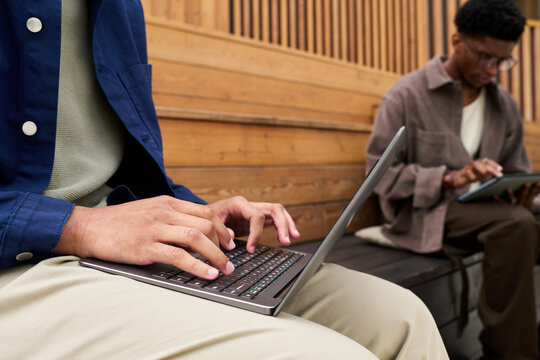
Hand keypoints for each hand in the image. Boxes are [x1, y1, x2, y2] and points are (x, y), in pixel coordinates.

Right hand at [54, 196, 235, 279]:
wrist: (88, 228)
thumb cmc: (118, 222)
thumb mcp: (148, 211)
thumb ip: (170, 218)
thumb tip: (194, 232)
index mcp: (167, 202)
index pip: (204, 211)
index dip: (221, 227)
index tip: (229, 240)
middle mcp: (164, 212)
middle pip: (205, 224)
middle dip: (223, 243)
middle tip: (230, 258)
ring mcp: (155, 228)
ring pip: (196, 238)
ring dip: (215, 255)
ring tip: (225, 269)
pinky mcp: (146, 246)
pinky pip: (179, 256)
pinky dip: (197, 265)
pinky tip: (207, 274)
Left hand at [208, 196, 299, 252]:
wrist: (201, 218)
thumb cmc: (205, 220)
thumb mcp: (208, 224)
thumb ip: (219, 230)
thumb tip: (231, 236)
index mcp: (238, 203)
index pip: (256, 216)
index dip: (256, 233)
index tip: (251, 249)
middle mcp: (249, 205)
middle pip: (274, 209)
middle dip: (282, 224)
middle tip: (285, 240)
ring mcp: (254, 211)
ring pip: (278, 213)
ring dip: (287, 224)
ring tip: (294, 237)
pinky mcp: (256, 219)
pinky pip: (274, 220)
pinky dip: (283, 227)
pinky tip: (289, 236)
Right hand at [443, 158, 502, 188]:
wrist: (457, 179)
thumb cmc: (471, 176)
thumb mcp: (481, 174)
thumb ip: (488, 173)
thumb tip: (498, 174)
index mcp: (479, 163)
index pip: (487, 161)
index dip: (494, 164)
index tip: (501, 169)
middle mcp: (473, 163)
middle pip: (483, 163)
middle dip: (492, 169)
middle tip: (499, 175)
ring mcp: (467, 168)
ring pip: (475, 165)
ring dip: (482, 170)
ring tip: (487, 177)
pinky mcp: (463, 173)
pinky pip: (468, 174)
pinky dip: (473, 177)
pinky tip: (474, 180)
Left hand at [494, 181, 539, 208]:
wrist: (517, 221)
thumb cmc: (522, 207)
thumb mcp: (529, 201)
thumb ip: (533, 193)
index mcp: (527, 201)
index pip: (533, 193)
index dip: (536, 188)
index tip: (538, 181)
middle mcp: (521, 204)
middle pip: (524, 195)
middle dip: (525, 189)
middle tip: (526, 183)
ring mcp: (513, 206)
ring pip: (512, 200)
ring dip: (511, 194)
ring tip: (508, 188)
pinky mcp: (505, 208)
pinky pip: (501, 204)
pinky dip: (498, 200)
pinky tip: (494, 196)